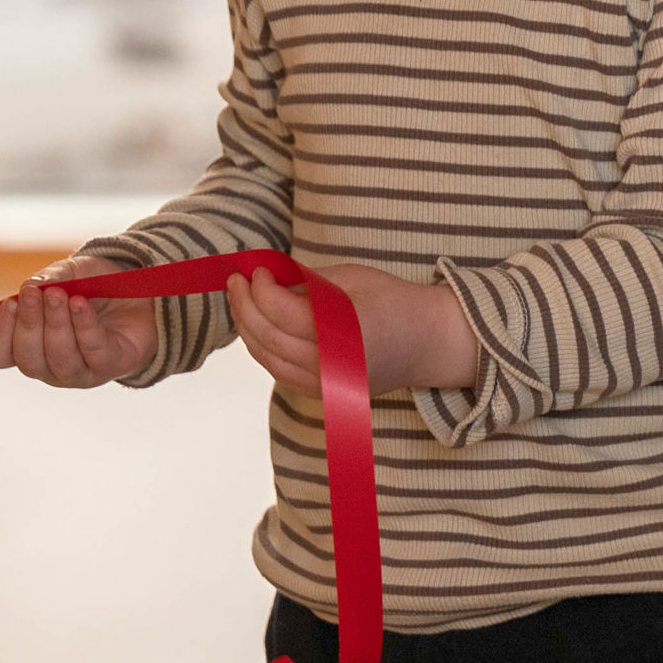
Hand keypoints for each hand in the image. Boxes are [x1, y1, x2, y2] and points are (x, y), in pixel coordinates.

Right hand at [0, 256, 154, 387]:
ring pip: (59, 358)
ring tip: (60, 295)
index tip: (9, 303)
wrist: (142, 294)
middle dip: (28, 323)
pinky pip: (93, 350)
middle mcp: (49, 366)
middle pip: (27, 358)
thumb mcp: (71, 273)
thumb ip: (50, 277)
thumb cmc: (96, 288)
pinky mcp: (109, 366)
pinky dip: (84, 326)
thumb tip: (30, 285)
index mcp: (29, 347)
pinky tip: (80, 303)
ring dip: (56, 324)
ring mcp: (78, 372)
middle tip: (33, 293)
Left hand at [225, 263, 479, 399]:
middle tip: (236, 280)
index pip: (283, 311)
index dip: (260, 289)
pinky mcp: (319, 392)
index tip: (255, 269)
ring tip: (240, 299)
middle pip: (268, 336)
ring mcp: (323, 385)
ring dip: (247, 327)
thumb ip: (307, 280)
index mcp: (344, 332)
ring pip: (267, 357)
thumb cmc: (394, 303)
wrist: (427, 343)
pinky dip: (262, 347)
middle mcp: (330, 366)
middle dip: (245, 305)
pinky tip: (257, 325)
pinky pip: (278, 370)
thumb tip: (266, 279)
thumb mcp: (354, 278)